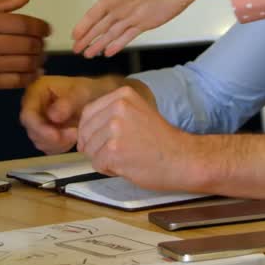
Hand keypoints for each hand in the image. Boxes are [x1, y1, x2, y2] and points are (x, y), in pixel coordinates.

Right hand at [0, 0, 50, 89]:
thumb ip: (3, 3)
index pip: (25, 24)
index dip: (41, 27)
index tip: (46, 29)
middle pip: (28, 45)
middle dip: (41, 44)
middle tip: (42, 43)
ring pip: (24, 64)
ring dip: (38, 60)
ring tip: (39, 57)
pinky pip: (14, 81)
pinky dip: (29, 77)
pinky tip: (34, 72)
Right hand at [19, 75, 123, 153]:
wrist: (98, 98)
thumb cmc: (90, 91)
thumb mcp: (82, 92)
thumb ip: (68, 102)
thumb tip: (53, 117)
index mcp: (37, 90)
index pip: (28, 114)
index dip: (39, 128)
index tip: (57, 136)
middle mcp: (33, 106)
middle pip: (32, 130)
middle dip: (52, 137)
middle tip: (74, 134)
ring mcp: (38, 121)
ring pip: (39, 141)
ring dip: (58, 143)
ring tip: (77, 133)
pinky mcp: (45, 133)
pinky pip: (47, 147)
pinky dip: (60, 146)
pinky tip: (73, 137)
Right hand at [71, 0, 226, 56]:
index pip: (92, 16)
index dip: (83, 27)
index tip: (73, 37)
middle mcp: (120, 7)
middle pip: (100, 27)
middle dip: (88, 39)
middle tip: (77, 50)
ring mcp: (131, 17)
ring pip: (111, 34)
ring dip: (99, 44)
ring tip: (89, 55)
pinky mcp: (144, 24)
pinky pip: (126, 37)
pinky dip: (117, 45)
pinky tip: (108, 52)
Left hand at [76, 86, 193, 190]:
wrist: (182, 158)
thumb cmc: (161, 140)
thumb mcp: (137, 112)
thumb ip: (112, 113)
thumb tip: (82, 128)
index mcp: (123, 95)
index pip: (88, 113)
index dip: (90, 131)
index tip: (103, 140)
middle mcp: (117, 108)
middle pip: (85, 132)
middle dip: (95, 146)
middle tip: (119, 152)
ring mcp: (115, 129)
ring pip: (89, 149)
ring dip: (102, 159)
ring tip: (125, 158)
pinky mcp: (114, 150)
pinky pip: (96, 164)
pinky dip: (108, 170)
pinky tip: (126, 166)